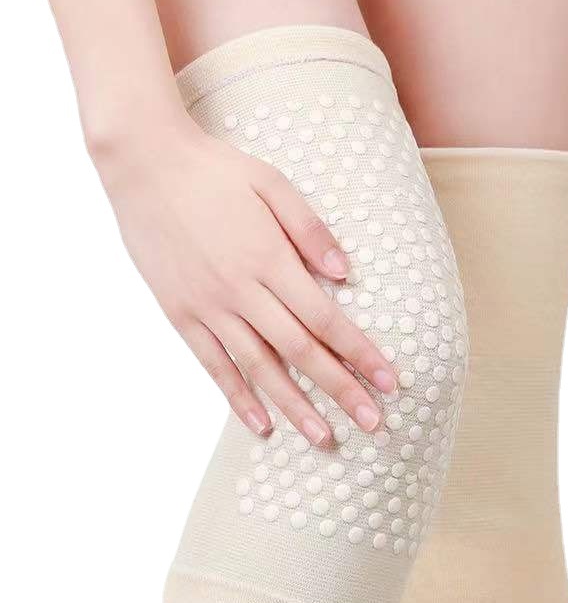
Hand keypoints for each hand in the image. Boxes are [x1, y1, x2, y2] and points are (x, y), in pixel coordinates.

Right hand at [95, 119, 396, 444]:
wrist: (142, 164)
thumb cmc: (215, 172)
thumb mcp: (272, 183)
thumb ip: (310, 230)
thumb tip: (345, 274)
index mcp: (270, 259)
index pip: (327, 319)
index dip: (361, 354)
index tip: (390, 382)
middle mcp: (241, 291)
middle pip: (301, 352)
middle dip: (341, 390)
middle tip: (373, 424)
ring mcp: (208, 307)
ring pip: (259, 368)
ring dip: (295, 406)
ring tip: (324, 438)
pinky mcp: (181, 315)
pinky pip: (213, 365)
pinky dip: (238, 398)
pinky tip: (260, 425)